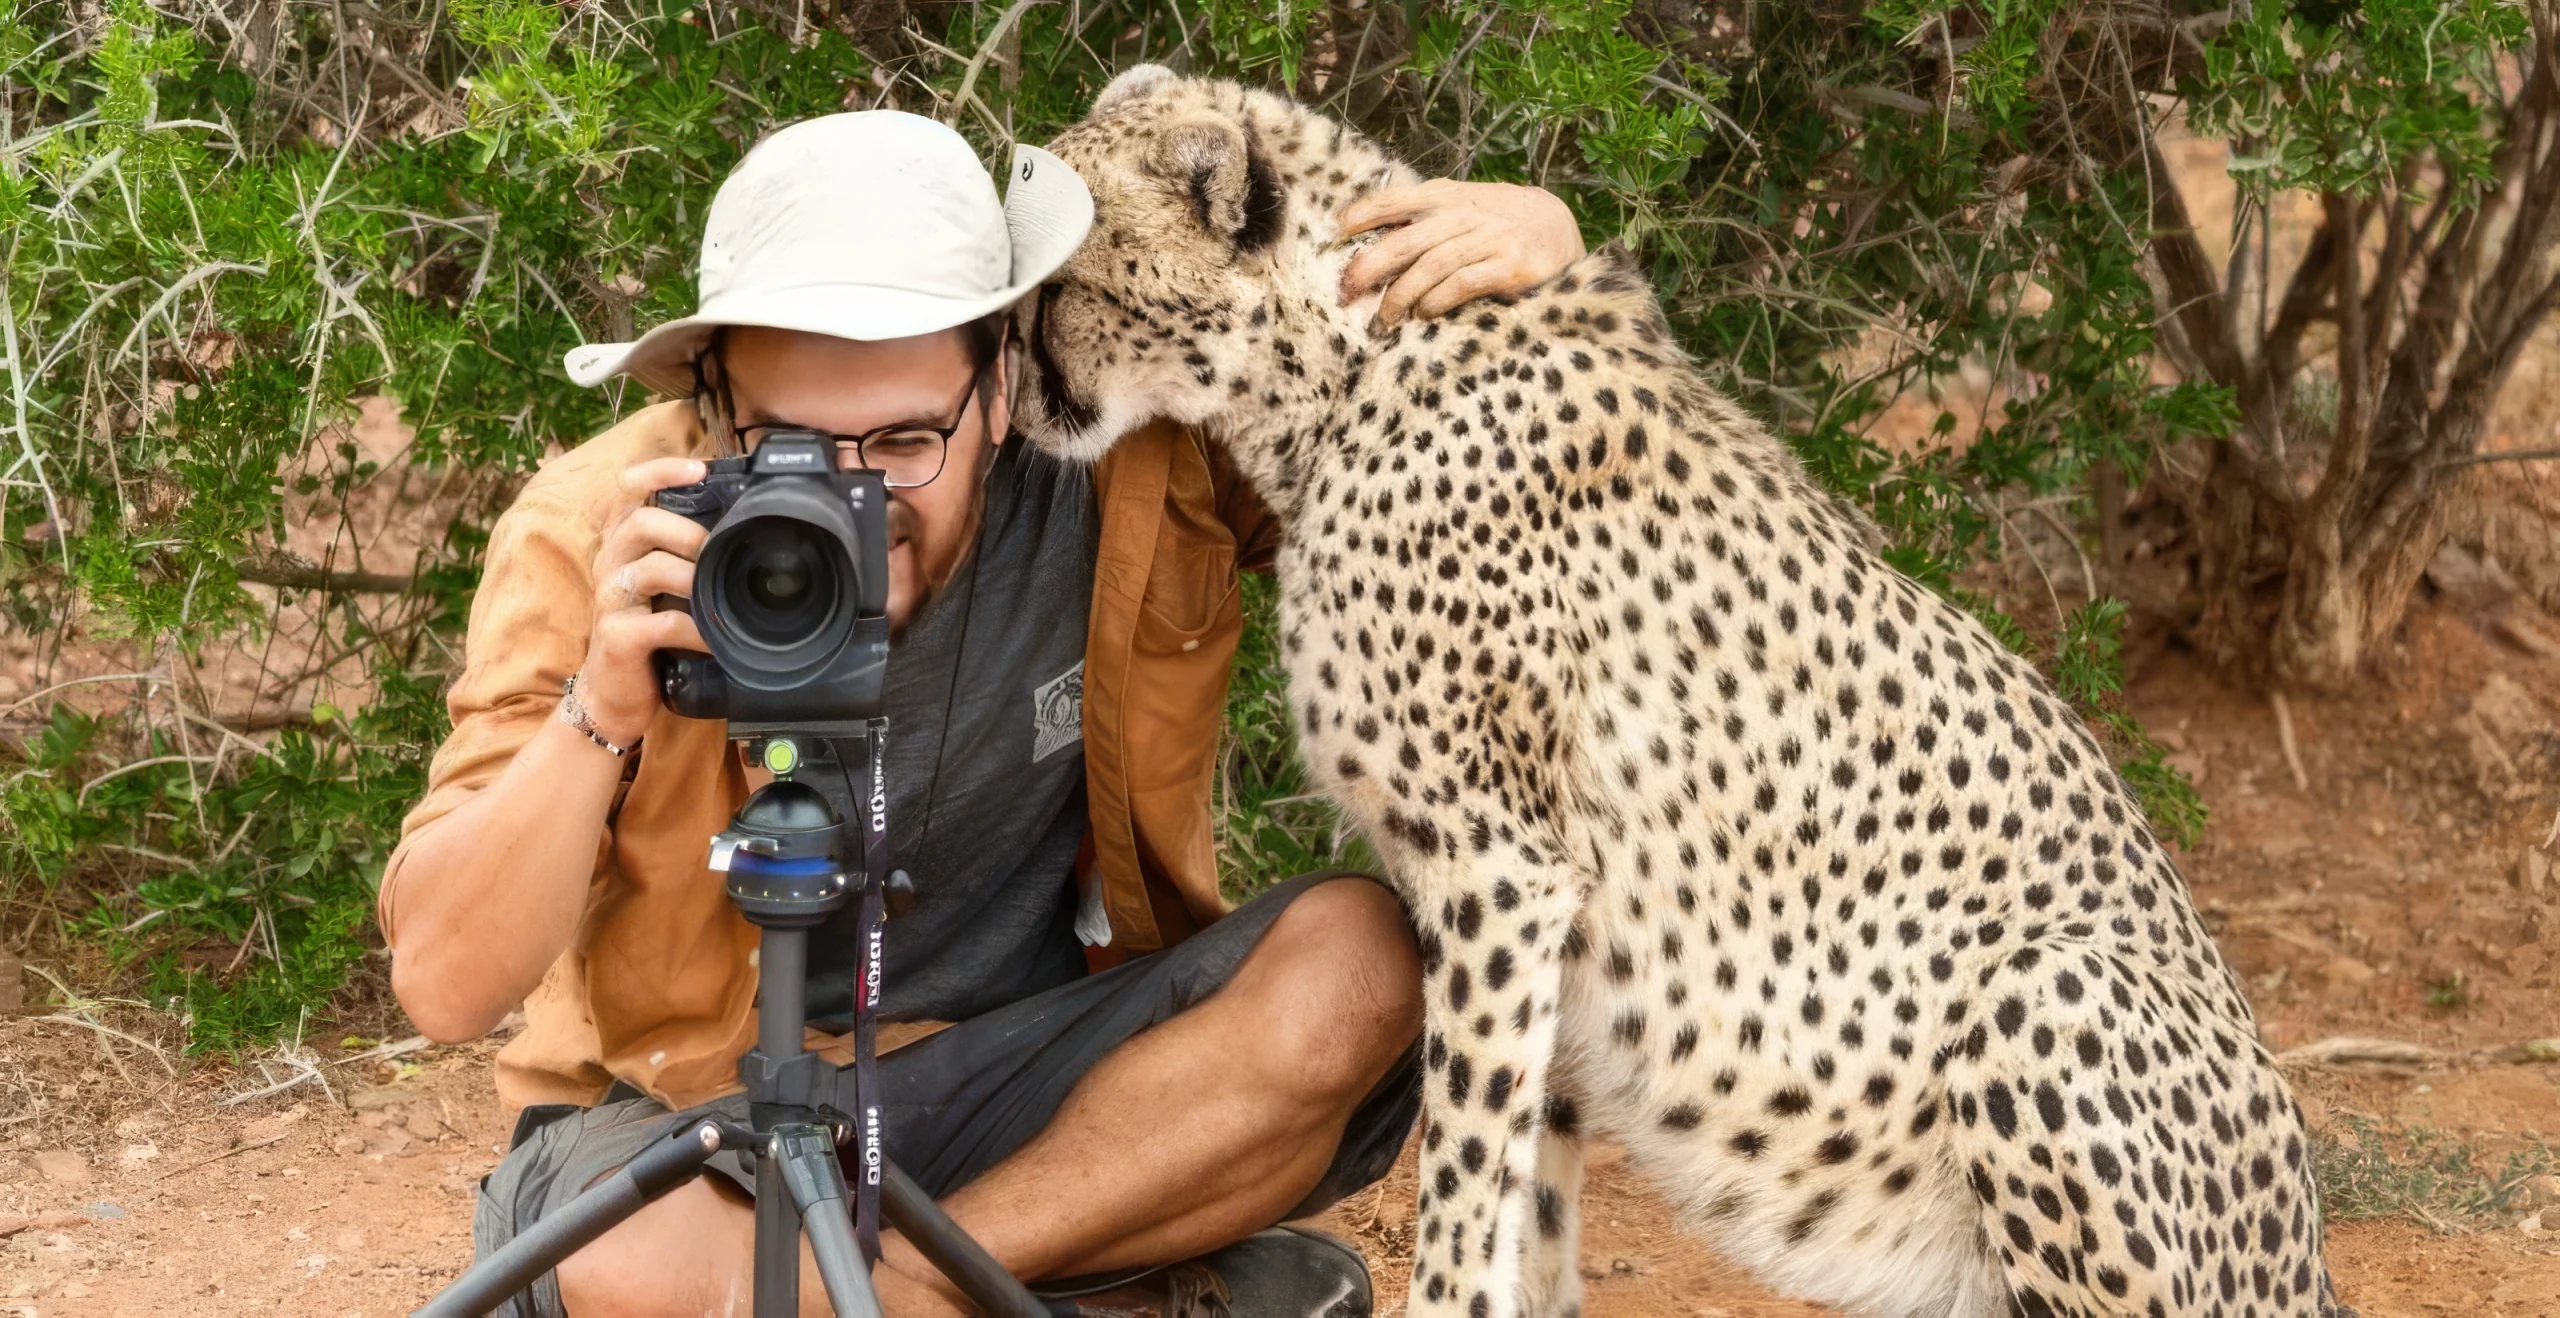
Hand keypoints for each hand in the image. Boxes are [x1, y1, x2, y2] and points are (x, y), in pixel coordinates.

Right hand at [575, 456, 712, 746]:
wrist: (613, 693)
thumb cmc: (647, 633)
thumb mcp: (662, 585)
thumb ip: (684, 555)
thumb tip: (740, 528)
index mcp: (622, 543)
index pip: (628, 488)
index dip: (660, 471)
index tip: (699, 468)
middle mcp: (610, 563)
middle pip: (641, 522)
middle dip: (688, 532)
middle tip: (716, 551)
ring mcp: (610, 599)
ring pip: (652, 568)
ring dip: (695, 579)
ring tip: (718, 596)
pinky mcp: (617, 636)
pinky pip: (664, 622)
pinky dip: (699, 629)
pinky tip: (718, 640)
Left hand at [1339, 179, 1586, 329]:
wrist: (1558, 228)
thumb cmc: (1497, 222)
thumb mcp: (1461, 206)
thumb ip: (1423, 217)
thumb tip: (1370, 237)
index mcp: (1447, 197)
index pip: (1398, 199)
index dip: (1366, 213)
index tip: (1338, 231)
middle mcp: (1466, 215)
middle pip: (1406, 240)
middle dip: (1371, 266)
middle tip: (1347, 291)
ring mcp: (1489, 240)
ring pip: (1431, 266)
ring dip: (1401, 295)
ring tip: (1383, 318)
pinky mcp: (1510, 267)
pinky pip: (1463, 284)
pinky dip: (1437, 301)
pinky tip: (1424, 313)